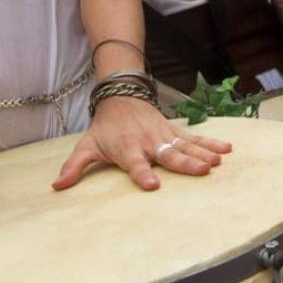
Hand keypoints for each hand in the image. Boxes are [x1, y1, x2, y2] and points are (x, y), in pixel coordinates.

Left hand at [52, 96, 231, 190]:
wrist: (120, 95)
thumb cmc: (104, 127)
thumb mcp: (86, 145)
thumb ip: (74, 167)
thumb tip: (56, 186)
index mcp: (127, 148)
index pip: (135, 164)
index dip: (143, 174)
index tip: (153, 185)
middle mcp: (148, 142)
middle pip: (168, 155)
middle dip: (185, 163)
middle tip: (201, 170)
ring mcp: (164, 135)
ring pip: (186, 146)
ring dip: (202, 153)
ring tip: (216, 162)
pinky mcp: (174, 131)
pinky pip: (194, 138)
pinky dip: (210, 143)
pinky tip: (226, 149)